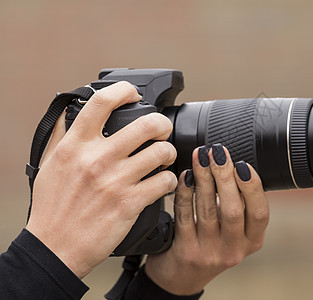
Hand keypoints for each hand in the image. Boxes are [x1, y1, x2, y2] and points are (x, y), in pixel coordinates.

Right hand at [26, 82, 177, 277]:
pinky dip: (169, 180)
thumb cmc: (52, 208)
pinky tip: (163, 182)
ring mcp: (115, 181)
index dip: (124, 91)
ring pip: (161, 151)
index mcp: (75, 145)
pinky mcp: (130, 203)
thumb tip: (68, 110)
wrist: (55, 248)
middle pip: (146, 124)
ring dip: (169, 153)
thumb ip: (62, 136)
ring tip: (165, 158)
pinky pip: (164, 182)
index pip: (102, 102)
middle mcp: (96, 159)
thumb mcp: (49, 165)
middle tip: (162, 131)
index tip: (134, 95)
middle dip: (162, 124)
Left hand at [145, 144, 269, 294]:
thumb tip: (231, 163)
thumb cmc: (211, 242)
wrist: (183, 276)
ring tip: (200, 157)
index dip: (252, 187)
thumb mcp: (233, 229)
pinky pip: (185, 216)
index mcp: (252, 240)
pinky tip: (185, 177)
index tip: (242, 164)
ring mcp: (210, 253)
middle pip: (233, 210)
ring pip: (208, 210)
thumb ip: (238, 203)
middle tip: (217, 152)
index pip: (260, 213)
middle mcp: (234, 249)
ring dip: (204, 179)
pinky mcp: (187, 252)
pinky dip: (185, 193)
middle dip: (225, 176)